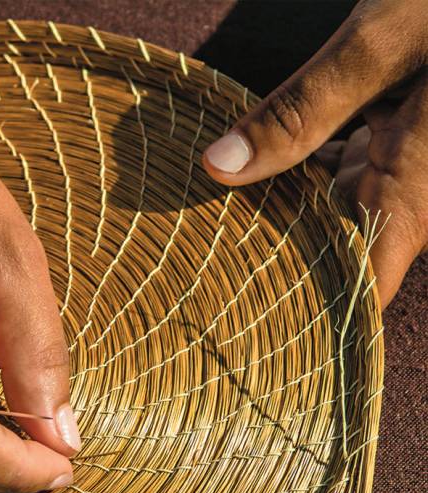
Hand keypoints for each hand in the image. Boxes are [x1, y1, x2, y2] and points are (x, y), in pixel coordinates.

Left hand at [202, 0, 427, 307]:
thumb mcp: (382, 46)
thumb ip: (303, 110)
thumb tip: (218, 165)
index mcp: (413, 196)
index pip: (361, 291)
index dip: (309, 315)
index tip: (247, 325)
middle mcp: (416, 198)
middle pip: (338, 254)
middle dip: (276, 256)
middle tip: (207, 257)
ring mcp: (411, 172)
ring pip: (340, 215)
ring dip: (285, 211)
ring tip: (217, 213)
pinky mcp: (406, 144)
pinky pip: (353, 178)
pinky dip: (309, 174)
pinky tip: (267, 164)